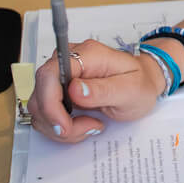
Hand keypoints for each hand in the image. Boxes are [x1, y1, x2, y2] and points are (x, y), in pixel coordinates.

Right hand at [30, 40, 163, 144]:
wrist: (144, 83)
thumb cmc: (140, 84)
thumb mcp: (131, 90)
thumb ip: (104, 90)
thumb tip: (74, 89)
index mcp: (88, 55)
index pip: (50, 74)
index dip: (50, 103)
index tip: (64, 125)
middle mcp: (69, 61)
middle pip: (40, 93)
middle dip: (58, 120)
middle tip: (87, 127)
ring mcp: (62, 76)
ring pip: (39, 107)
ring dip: (60, 126)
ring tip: (90, 125)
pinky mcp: (58, 90)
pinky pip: (45, 113)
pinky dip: (59, 126)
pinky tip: (82, 124)